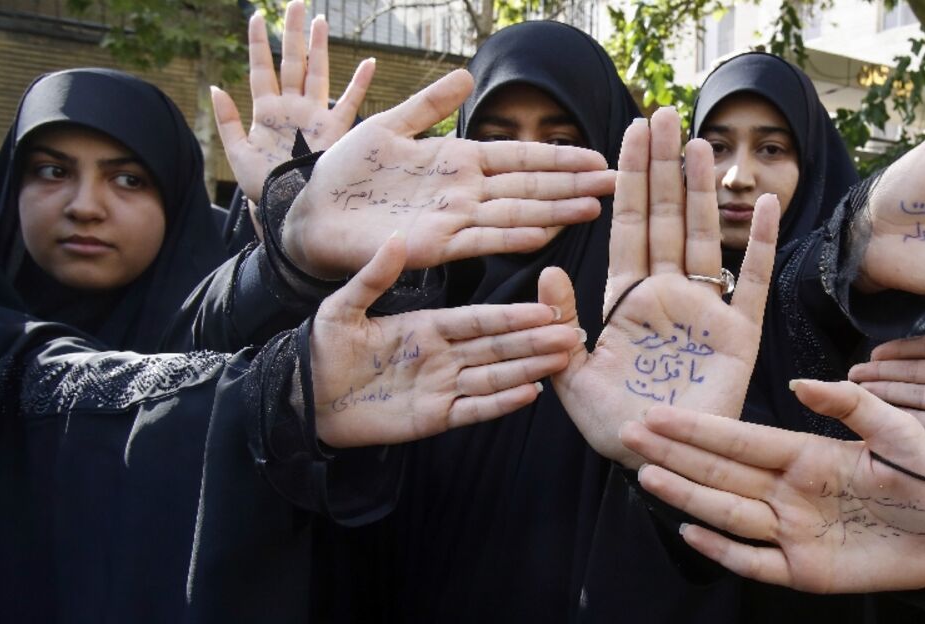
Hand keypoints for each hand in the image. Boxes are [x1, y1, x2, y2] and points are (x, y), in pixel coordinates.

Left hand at [211, 1, 374, 203]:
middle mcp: (292, 108)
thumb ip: (227, 121)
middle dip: (293, 33)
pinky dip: (360, 84)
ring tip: (319, 21)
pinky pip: (349, 103)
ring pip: (317, 73)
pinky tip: (369, 64)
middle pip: (292, 62)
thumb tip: (215, 87)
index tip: (257, 17)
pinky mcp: (334, 130)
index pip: (261, 69)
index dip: (259, 43)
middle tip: (295, 4)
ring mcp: (314, 116)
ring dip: (319, 48)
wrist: (289, 206)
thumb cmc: (263, 186)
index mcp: (266, 111)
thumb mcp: (236, 154)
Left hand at [282, 69, 615, 278]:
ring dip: (554, 211)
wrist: (308, 212)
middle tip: (616, 182)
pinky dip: (511, 236)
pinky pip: (479, 240)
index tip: (599, 156)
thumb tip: (465, 75)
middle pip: (528, 186)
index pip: (520, 157)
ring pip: (513, 212)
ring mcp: (450, 220)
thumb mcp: (387, 125)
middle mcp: (462, 193)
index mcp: (455, 162)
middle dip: (572, 184)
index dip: (559, 156)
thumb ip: (428, 104)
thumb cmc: (345, 174)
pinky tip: (544, 232)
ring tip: (594, 208)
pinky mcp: (431, 246)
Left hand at [310, 233, 584, 447]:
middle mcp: (441, 356)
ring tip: (561, 360)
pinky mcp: (433, 418)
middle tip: (572, 333)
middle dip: (534, 341)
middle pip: (497, 348)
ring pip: (494, 377)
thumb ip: (374, 276)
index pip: (478, 319)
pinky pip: (473, 410)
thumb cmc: (321, 349)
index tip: (545, 307)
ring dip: (529, 368)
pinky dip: (500, 403)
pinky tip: (530, 393)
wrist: (302, 397)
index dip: (512, 315)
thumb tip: (399, 237)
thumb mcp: (343, 306)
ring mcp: (441, 388)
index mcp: (426, 326)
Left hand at [537, 108, 778, 467]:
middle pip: (668, 218)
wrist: (660, 463)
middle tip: (664, 114)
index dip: (630, 178)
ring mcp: (706, 311)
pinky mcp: (740, 336)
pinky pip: (754, 283)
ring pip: (707, 238)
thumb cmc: (613, 428)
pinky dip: (762, 244)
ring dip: (703, 192)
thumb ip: (560, 324)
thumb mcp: (571, 378)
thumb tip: (548, 269)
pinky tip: (765, 204)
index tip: (630, 130)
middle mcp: (668, 295)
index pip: (629, 225)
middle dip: (665, 167)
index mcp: (626, 300)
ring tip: (699, 145)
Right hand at [620, 380, 924, 593]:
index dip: (698, 428)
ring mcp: (790, 532)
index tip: (658, 413)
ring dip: (687, 493)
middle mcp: (787, 491)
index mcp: (804, 455)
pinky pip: (754, 561)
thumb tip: (799, 384)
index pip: (740, 440)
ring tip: (646, 475)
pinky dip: (722, 549)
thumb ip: (853, 405)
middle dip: (674, 454)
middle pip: (720, 471)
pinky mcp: (802, 571)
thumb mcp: (900, 432)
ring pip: (727, 511)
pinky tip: (690, 529)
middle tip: (628, 436)